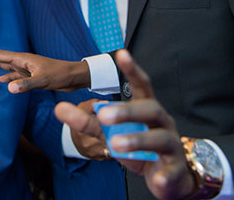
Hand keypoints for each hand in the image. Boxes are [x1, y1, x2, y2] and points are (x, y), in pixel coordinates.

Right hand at [0, 47, 90, 92]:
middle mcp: (23, 62)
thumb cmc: (60, 75)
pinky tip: (0, 79)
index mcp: (23, 59)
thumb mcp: (42, 80)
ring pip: (5, 66)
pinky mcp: (32, 76)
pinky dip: (6, 77)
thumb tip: (6, 87)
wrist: (74, 77)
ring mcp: (27, 68)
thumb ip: (25, 84)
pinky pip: (14, 75)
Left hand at [56, 50, 195, 199]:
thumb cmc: (137, 147)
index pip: (142, 84)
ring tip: (117, 144)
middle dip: (127, 110)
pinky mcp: (175, 168)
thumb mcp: (109, 133)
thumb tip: (58, 108)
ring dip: (139, 140)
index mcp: (146, 108)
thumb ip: (86, 121)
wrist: (166, 177)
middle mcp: (162, 121)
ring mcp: (171, 144)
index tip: (122, 54)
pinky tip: (155, 179)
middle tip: (103, 115)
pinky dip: (164, 174)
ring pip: (160, 138)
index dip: (132, 70)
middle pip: (150, 108)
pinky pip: (172, 170)